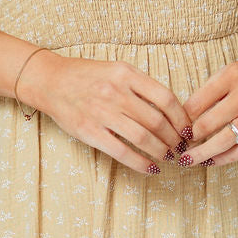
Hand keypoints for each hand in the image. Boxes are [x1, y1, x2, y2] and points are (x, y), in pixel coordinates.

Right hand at [18, 51, 192, 175]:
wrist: (50, 81)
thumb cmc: (86, 76)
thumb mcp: (116, 69)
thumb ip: (141, 85)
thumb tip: (171, 109)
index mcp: (126, 74)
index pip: (165, 98)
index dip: (182, 118)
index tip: (187, 130)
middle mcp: (115, 92)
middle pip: (157, 121)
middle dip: (174, 138)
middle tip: (181, 147)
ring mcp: (102, 112)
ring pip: (143, 137)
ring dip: (161, 151)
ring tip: (168, 157)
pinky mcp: (90, 131)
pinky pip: (122, 151)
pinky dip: (141, 163)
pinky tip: (151, 168)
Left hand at [179, 50, 237, 165]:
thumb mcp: (228, 72)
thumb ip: (207, 93)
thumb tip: (182, 121)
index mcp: (232, 75)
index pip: (197, 103)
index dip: (181, 121)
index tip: (173, 131)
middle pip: (208, 124)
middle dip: (188, 141)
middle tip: (175, 150)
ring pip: (225, 141)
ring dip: (203, 154)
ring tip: (187, 161)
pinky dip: (225, 158)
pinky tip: (211, 161)